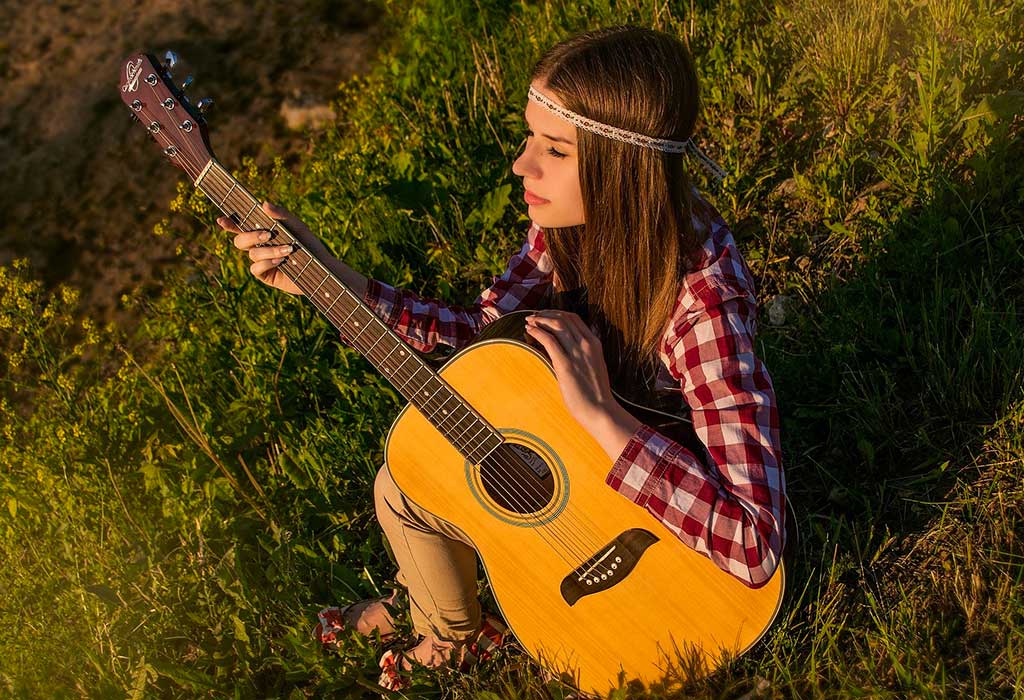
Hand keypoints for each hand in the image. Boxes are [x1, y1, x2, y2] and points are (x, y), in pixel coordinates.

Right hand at [216, 201, 317, 295]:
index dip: (229, 224)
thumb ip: (281, 215)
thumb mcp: (297, 227)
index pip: (241, 226)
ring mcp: (261, 262)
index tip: (222, 219)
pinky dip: (267, 263)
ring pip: (251, 254)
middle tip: (268, 235)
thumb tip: (263, 204)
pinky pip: (255, 269)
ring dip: (269, 250)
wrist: (322, 269)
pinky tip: (281, 261)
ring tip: (287, 250)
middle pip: (240, 240)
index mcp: (263, 233)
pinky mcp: (265, 276)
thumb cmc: (309, 245)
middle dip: (250, 236)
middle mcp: (259, 247)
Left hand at [524, 310, 618, 430]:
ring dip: (540, 320)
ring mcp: (577, 353)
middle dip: (546, 314)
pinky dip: (538, 332)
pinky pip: (549, 341)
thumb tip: (575, 346)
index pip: (574, 318)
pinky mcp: (565, 365)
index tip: (545, 315)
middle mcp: (587, 344)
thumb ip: (587, 353)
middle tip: (533, 317)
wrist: (601, 411)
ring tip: (529, 322)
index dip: (557, 313)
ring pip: (557, 325)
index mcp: (595, 343)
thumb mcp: (595, 366)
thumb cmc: (596, 394)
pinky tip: (529, 331)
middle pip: (564, 318)